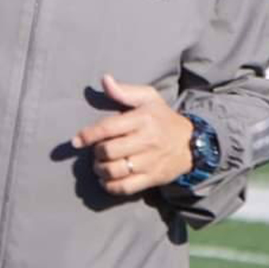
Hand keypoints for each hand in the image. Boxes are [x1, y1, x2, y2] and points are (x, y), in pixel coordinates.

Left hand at [72, 74, 192, 195]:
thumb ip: (124, 91)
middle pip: (109, 151)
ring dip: (100, 170)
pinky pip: (126, 188)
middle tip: (95, 152)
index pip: (109, 128)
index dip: (88, 135)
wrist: (193, 143)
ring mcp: (150, 162)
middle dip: (96, 153)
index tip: (75, 141)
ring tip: (99, 166)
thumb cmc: (162, 118)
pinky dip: (110, 187)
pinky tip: (106, 180)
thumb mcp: (148, 98)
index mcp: (142, 119)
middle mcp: (146, 141)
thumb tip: (104, 79)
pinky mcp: (153, 178)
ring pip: (115, 171)